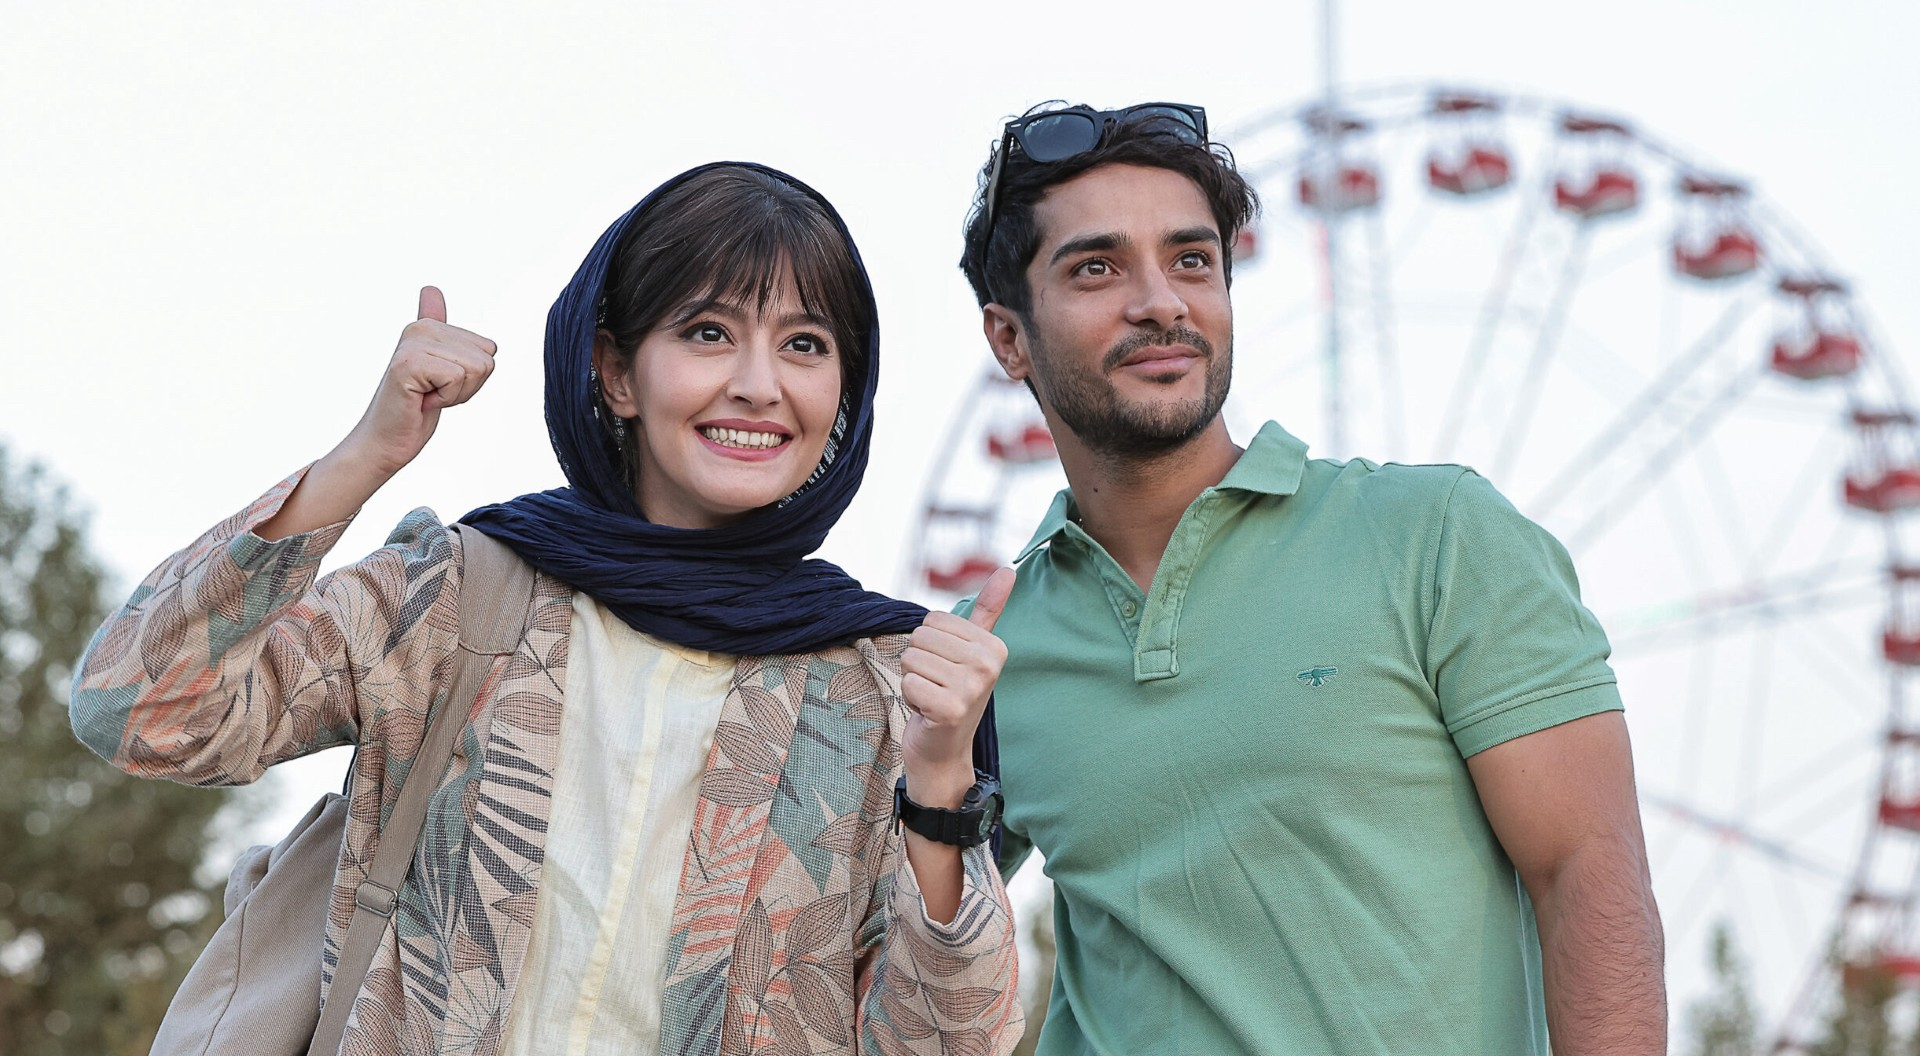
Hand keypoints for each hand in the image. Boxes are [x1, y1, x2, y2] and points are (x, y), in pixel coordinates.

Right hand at [340, 286, 497, 476]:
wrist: (386, 439)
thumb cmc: (414, 407)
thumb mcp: (436, 365)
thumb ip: (438, 330)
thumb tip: (430, 289)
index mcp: (429, 325)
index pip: (489, 348)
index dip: (473, 376)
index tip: (442, 383)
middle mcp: (420, 327)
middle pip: (486, 359)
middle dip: (467, 386)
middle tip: (433, 393)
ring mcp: (413, 344)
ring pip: (476, 368)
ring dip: (456, 394)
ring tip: (426, 396)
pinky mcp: (409, 363)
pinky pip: (457, 378)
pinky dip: (444, 399)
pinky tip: (421, 401)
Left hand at [899, 567, 1015, 807]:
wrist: (944, 749)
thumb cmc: (953, 694)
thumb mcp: (973, 650)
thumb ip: (988, 609)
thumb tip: (1008, 569)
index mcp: (994, 647)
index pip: (933, 620)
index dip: (930, 645)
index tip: (946, 669)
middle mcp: (988, 665)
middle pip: (920, 637)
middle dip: (919, 662)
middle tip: (936, 685)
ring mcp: (971, 688)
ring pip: (911, 659)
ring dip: (913, 681)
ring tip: (932, 697)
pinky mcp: (950, 709)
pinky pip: (909, 683)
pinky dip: (910, 699)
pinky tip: (927, 712)